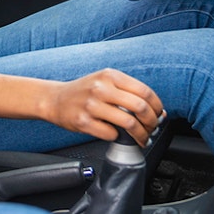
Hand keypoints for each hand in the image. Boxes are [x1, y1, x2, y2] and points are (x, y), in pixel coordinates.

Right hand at [42, 69, 163, 147]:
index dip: (157, 106)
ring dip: (140, 134)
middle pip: (140, 107)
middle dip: (152, 122)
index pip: (144, 92)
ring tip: (141, 138)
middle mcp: (100, 88)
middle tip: (153, 129)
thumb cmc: (85, 92)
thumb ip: (128, 91)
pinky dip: (118, 137)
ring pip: (128, 123)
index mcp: (110, 75)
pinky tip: (116, 135)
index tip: (159, 115)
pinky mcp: (83, 122)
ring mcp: (91, 105)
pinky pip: (111, 134)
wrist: (55, 99)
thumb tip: (157, 112)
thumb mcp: (105, 81)